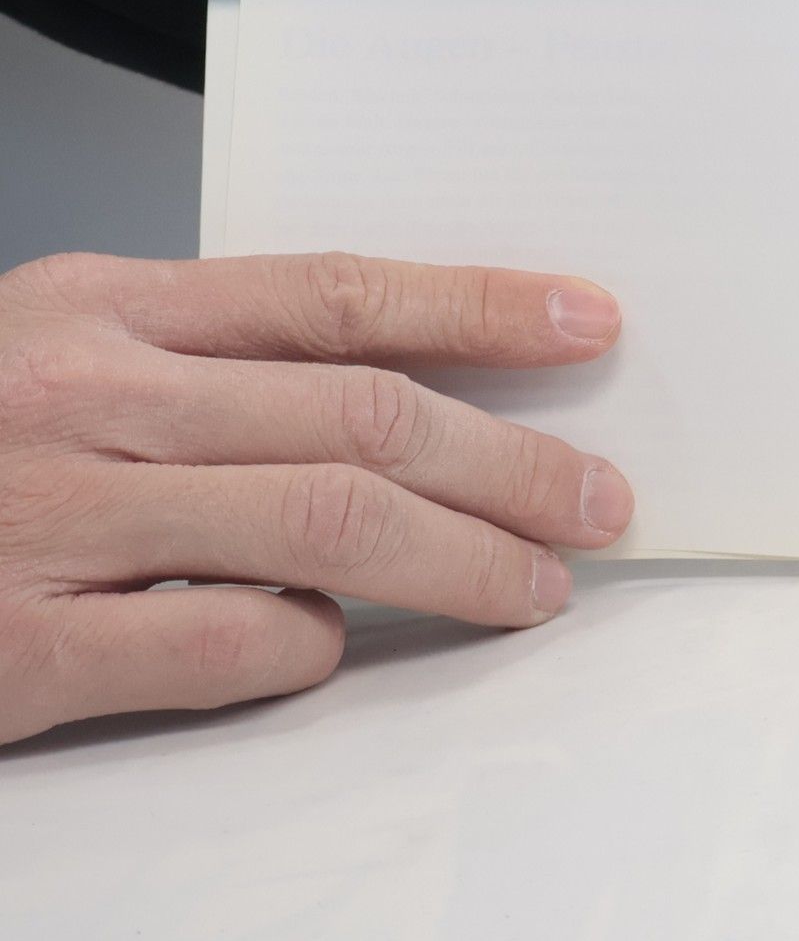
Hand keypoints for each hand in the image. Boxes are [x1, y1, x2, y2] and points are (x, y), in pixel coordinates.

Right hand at [0, 250, 633, 744]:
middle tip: (600, 497)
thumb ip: (213, 363)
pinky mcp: (23, 649)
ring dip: (461, 558)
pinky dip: (306, 643)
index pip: (343, 291)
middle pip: (365, 414)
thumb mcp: (64, 351)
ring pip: (328, 524)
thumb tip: (405, 399)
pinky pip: (226, 642)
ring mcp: (60, 521)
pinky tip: (330, 641)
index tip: (587, 320)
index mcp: (108, 306)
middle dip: (514, 460)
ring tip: (535, 583)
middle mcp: (94, 398)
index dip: (485, 304)